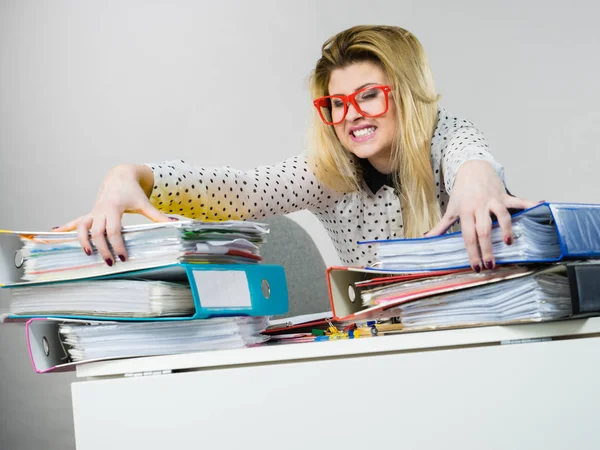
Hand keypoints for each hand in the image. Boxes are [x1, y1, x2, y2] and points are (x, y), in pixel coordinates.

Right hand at [53, 164, 170, 264]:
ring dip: (81, 240)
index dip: (118, 245)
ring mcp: (93, 212)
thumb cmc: (133, 192)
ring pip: (81, 227)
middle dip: (102, 248)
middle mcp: (100, 210)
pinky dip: (64, 227)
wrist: (119, 176)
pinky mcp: (89, 214)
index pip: (114, 230)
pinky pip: (74, 222)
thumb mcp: (145, 203)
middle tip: (110, 263)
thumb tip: (175, 224)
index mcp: (114, 208)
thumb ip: (158, 216)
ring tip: (87, 254)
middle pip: (97, 232)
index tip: (123, 257)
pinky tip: (53, 233)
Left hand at [425, 160, 539, 271]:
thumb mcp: (451, 209)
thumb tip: (427, 238)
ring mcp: (493, 200)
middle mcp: (479, 207)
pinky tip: (541, 206)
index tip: (476, 266)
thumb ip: (441, 226)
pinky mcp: (504, 195)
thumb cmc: (462, 192)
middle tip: (491, 264)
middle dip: (488, 249)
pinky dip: (530, 204)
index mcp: (465, 212)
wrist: (471, 168)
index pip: (468, 236)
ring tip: (509, 243)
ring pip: (502, 216)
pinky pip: (518, 200)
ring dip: (506, 229)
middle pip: (484, 230)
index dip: (472, 252)